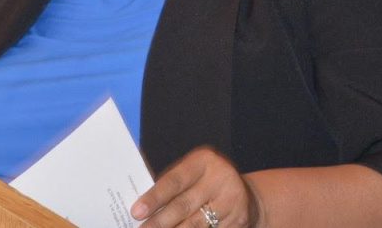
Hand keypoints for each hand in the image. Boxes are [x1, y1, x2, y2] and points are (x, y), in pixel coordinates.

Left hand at [132, 147, 262, 227]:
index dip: (154, 197)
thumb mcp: (192, 174)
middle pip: (184, 205)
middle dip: (160, 222)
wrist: (244, 194)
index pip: (174, 181)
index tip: (137, 212)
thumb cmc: (206, 183)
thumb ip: (172, 186)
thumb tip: (143, 207)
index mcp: (204, 161)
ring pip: (196, 224)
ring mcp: (231, 201)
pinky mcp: (238, 221)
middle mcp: (220, 178)